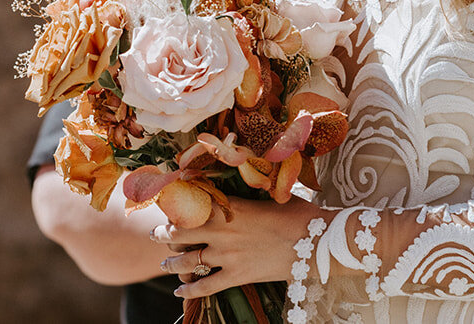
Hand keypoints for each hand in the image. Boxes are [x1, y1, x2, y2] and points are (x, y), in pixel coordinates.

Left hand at [151, 195, 321, 298]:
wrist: (316, 242)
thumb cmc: (299, 214)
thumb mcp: (272, 197)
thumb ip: (251, 195)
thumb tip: (247, 181)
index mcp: (231, 206)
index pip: (192, 203)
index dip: (175, 203)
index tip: (164, 201)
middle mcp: (223, 230)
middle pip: (181, 232)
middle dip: (164, 233)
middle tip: (157, 233)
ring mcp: (228, 255)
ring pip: (188, 260)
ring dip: (172, 262)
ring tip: (164, 262)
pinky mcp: (237, 276)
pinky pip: (205, 286)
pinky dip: (190, 290)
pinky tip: (179, 292)